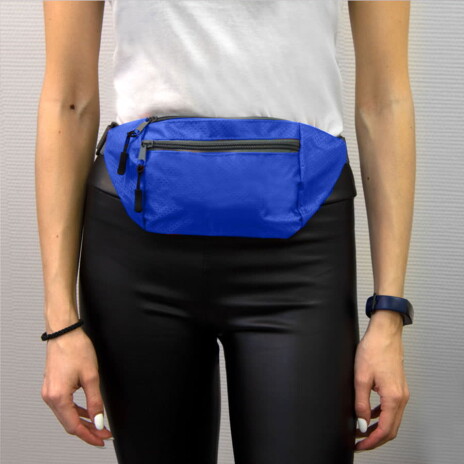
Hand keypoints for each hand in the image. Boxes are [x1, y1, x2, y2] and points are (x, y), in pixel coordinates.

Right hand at [41, 326, 112, 446]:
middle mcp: (50, 397)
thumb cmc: (76, 348)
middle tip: (103, 435)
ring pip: (66, 415)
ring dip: (82, 421)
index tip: (102, 439)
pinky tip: (87, 412)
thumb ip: (95, 401)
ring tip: (98, 426)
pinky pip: (64, 405)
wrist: (64, 332)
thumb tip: (98, 420)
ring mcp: (49, 392)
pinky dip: (76, 410)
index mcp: (58, 397)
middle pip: (69, 423)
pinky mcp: (52, 386)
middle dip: (87, 430)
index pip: (74, 426)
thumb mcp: (91, 376)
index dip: (89, 435)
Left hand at [353, 322, 409, 451]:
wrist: (384, 332)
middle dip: (375, 439)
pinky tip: (370, 414)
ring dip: (378, 428)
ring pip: (392, 419)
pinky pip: (391, 408)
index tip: (359, 445)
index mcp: (393, 397)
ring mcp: (402, 392)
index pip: (385, 430)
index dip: (371, 441)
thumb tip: (361, 424)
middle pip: (391, 428)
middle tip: (359, 442)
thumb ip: (361, 404)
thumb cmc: (373, 349)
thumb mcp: (361, 378)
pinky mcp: (398, 386)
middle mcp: (401, 397)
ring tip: (362, 431)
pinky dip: (381, 416)